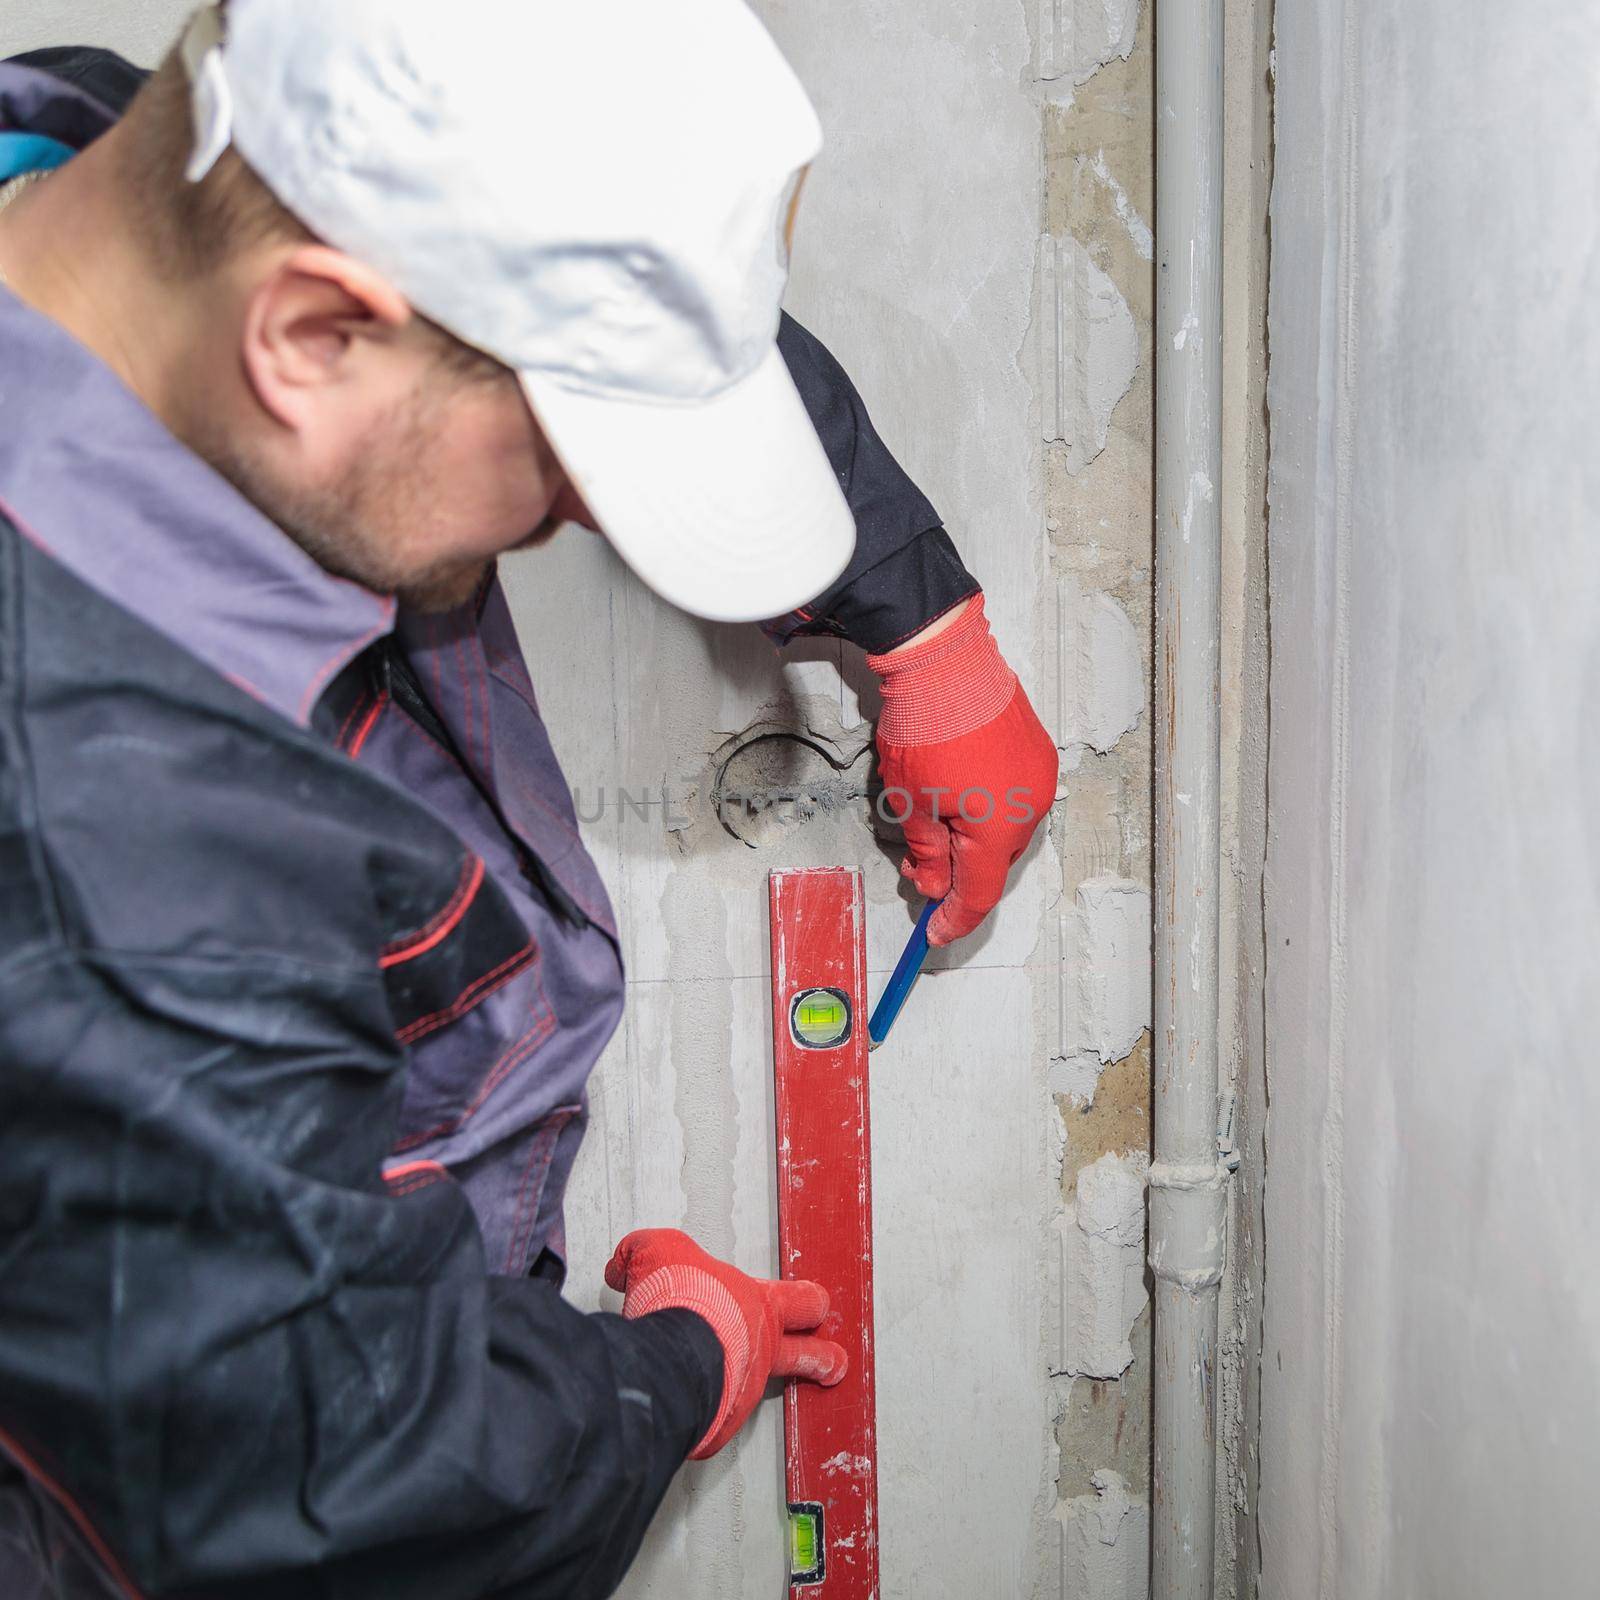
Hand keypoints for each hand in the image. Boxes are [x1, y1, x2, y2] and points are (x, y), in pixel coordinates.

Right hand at [605, 1228, 847, 1458]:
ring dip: (736, 1391)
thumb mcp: (657, 1250)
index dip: (811, 1302)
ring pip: (753, 1393)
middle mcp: (761, 1349)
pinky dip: (697, 1416)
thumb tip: (621, 1267)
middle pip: (809, 1355)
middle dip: (824, 1359)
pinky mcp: (719, 1423)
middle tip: (833, 1364)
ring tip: (720, 1390)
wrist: (670, 1352)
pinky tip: (679, 1407)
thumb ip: (642, 1253)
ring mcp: (745, 1389)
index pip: (802, 1300)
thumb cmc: (680, 1299)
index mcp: (759, 1305)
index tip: (818, 1306)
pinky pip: (711, 1422)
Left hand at [868, 594, 1057, 944]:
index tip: (934, 933)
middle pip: (994, 862)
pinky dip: (987, 807)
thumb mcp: (912, 805)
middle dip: (956, 872)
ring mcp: (1038, 777)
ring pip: (1005, 830)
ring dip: (972, 838)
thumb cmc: (926, 728)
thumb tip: (933, 885)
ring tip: (930, 820)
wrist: (944, 660)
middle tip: (916, 866)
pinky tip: (956, 793)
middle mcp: (1031, 807)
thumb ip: (928, 854)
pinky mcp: (1036, 752)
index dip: (954, 919)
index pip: (979, 894)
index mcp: (1001, 830)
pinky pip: (1014, 796)